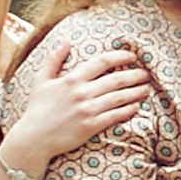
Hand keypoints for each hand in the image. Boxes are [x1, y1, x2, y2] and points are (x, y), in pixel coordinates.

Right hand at [4, 46, 148, 172]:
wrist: (34, 138)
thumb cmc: (37, 109)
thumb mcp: (41, 80)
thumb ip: (54, 59)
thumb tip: (66, 41)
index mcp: (71, 79)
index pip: (101, 62)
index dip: (120, 57)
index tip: (132, 57)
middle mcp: (81, 93)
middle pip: (115, 79)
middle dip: (134, 75)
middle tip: (146, 74)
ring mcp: (87, 110)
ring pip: (118, 98)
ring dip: (135, 92)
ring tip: (146, 89)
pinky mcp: (91, 126)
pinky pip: (114, 116)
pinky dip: (128, 110)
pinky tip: (137, 106)